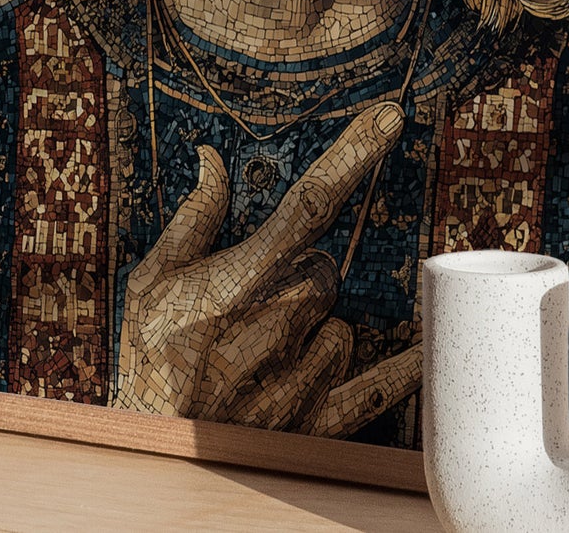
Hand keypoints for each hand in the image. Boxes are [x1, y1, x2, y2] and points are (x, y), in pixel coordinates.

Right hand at [111, 101, 424, 435]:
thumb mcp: (148, 286)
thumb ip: (191, 222)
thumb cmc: (145, 363)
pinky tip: (423, 354)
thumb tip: (211, 159)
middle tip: (256, 302)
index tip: (387, 116)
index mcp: (227, 287)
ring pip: (341, 328)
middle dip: (301, 276)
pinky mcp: (308, 428)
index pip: (305, 205)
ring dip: (317, 331)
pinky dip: (399, 372)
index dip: (350, 156)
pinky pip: (373, 391)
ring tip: (266, 353)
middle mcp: (264, 332)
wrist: (147, 451)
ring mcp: (289, 382)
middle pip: (324, 272)